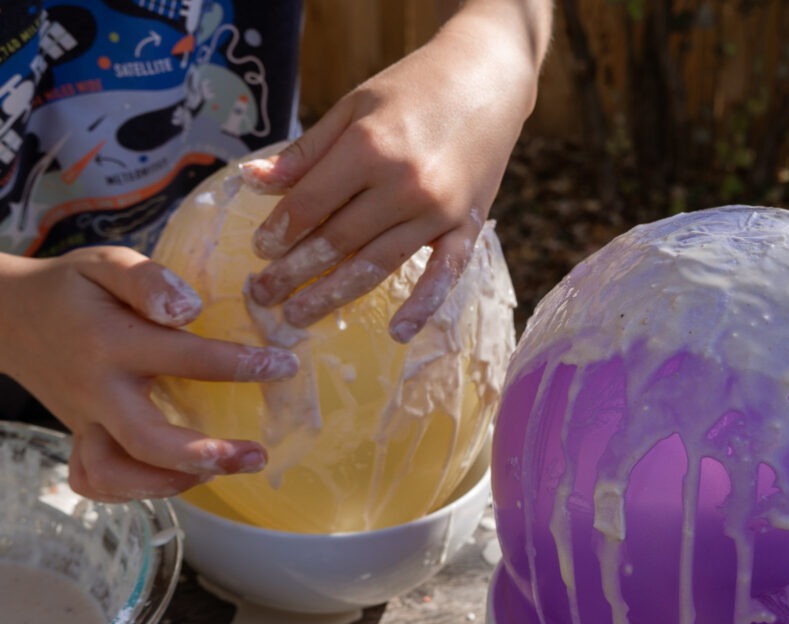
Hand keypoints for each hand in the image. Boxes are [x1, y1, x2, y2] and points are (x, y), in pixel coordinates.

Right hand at [0, 247, 298, 501]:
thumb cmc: (71, 288)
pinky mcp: (80, 437)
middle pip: (148, 441)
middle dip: (207, 455)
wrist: (7, 316)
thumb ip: (148, 280)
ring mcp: (85, 421)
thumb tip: (191, 309)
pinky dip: (134, 490)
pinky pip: (97, 480)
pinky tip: (176, 478)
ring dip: (171, 483)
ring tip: (220, 470)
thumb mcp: (105, 262)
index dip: (242, 365)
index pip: (186, 359)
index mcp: (111, 342)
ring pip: (117, 475)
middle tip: (256, 454)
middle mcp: (98, 391)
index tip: (285, 365)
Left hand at [242, 0, 550, 341]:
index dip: (279, 231)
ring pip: (376, 264)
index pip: (310, 204)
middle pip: (336, 241)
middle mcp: (403, 184)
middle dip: (293, 271)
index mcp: (369, 147)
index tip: (258, 250)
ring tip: (297, 315)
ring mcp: (438, 210)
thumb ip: (306, 151)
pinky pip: (444, 274)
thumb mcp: (353, 106)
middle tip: (262, 295)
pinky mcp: (468, 225)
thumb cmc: (414, 88)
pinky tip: (398, 333)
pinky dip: (423, 306)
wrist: (488, 77)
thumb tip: (253, 182)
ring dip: (332, 294)